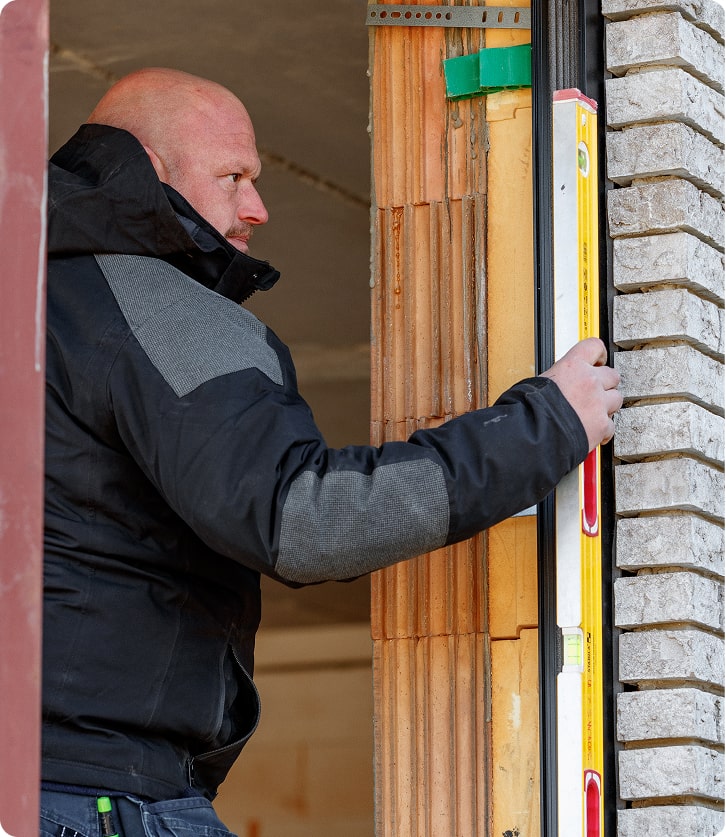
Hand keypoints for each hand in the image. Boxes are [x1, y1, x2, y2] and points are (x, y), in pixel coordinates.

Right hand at [540, 337, 621, 451]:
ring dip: (606, 406)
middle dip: (605, 384)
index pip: (594, 346)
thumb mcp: (537, 383)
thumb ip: (555, 379)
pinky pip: (610, 425)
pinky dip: (603, 430)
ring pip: (616, 399)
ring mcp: (598, 403)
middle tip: (594, 391)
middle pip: (612, 375)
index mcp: (572, 366)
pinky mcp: (602, 425)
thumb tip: (552, 383)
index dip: (598, 354)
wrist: (534, 434)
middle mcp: (589, 381)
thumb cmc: (529, 410)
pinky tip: (592, 431)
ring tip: (592, 413)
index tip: (598, 360)